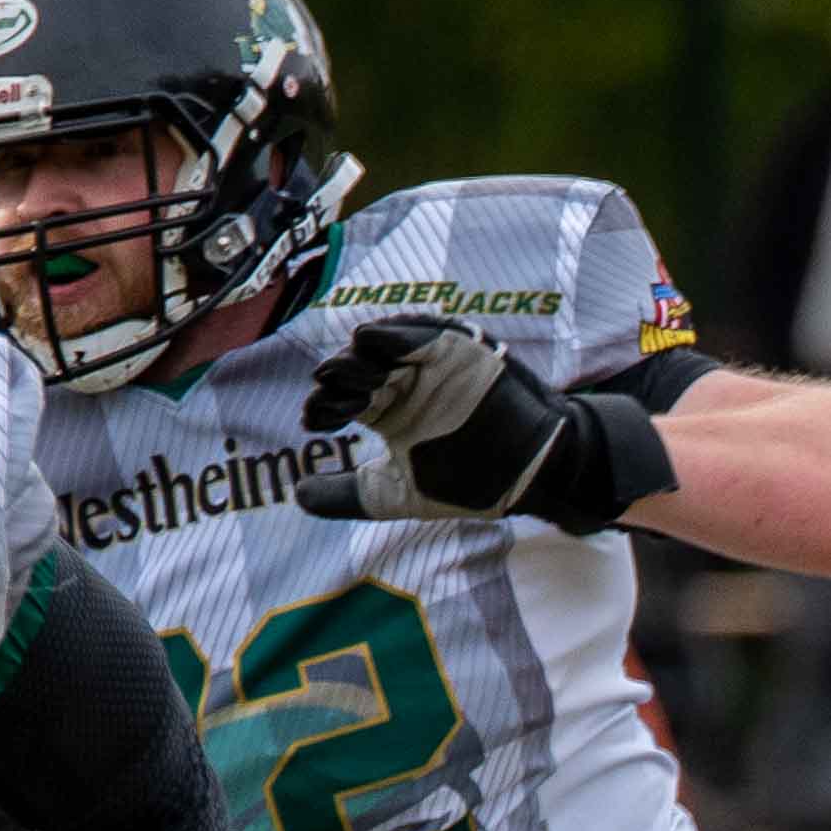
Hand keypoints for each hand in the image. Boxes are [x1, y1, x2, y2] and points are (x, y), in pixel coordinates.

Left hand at [297, 317, 666, 532]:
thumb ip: (349, 496)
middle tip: (327, 400)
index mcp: (390, 413)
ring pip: (382, 349)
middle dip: (337, 382)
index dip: (324, 407)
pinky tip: (369, 342)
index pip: (345, 399)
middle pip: (357, 370)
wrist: (533, 474)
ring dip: (357, 357)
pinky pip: (421, 334)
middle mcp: (406, 386)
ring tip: (340, 372)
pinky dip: (393, 334)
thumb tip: (298, 496)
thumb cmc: (472, 484)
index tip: (313, 422)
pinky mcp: (459, 351)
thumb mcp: (397, 494)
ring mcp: (431, 366)